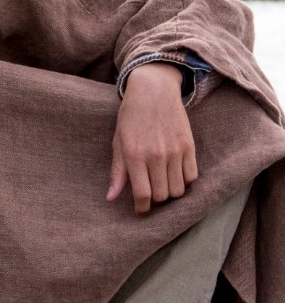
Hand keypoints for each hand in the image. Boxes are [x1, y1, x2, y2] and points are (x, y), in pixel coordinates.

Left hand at [107, 62, 197, 213]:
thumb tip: (111, 198)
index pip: (142, 194)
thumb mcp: (118, 142)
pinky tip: (175, 176)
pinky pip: (192, 176)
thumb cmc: (130, 117)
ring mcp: (175, 151)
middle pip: (162, 195)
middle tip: (150, 195)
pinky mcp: (189, 145)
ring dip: (170, 193)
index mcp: (134, 155)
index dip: (142, 208)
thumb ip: (117, 172)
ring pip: (179, 189)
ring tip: (162, 185)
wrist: (153, 91)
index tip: (140, 210)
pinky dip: (184, 181)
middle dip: (155, 201)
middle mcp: (156, 155)